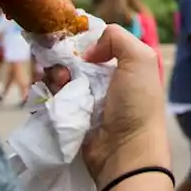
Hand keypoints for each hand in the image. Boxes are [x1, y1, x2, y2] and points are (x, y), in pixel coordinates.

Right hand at [46, 25, 170, 190]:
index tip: (67, 40)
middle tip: (62, 67)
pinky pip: (52, 101)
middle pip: (72, 61)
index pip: (95, 46)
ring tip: (60, 83)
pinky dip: (49, 96)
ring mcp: (85, 102)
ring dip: (55, 77)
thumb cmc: (136, 104)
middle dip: (62, 59)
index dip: (80, 42)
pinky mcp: (69, 120)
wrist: (125, 151)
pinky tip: (54, 96)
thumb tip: (90, 51)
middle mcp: (104, 83)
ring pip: (59, 79)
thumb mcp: (141, 60)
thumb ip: (118, 39)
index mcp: (123, 68)